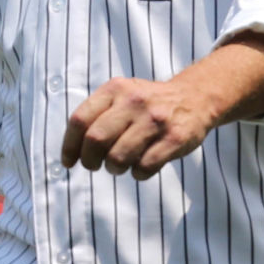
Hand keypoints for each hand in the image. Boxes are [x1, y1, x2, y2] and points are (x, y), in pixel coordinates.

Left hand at [61, 76, 220, 178]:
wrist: (194, 97)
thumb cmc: (149, 103)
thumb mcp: (122, 95)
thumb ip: (97, 115)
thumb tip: (72, 152)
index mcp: (115, 90)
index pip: (79, 120)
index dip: (69, 146)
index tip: (69, 161)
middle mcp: (134, 102)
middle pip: (95, 140)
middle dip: (90, 161)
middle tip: (94, 166)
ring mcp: (155, 120)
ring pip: (118, 157)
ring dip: (114, 169)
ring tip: (119, 166)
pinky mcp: (174, 138)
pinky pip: (144, 167)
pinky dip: (137, 174)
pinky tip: (140, 167)